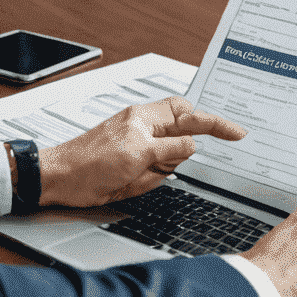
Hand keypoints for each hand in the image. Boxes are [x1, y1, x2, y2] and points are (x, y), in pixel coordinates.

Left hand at [38, 98, 246, 207]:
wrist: (60, 182)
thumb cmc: (89, 162)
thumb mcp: (138, 153)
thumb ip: (171, 148)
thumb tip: (193, 146)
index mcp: (147, 118)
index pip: (189, 114)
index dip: (214, 123)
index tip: (236, 133)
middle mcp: (145, 131)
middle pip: (181, 137)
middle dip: (177, 154)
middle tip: (162, 164)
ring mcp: (140, 150)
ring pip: (170, 161)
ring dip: (157, 172)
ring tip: (130, 175)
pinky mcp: (134, 170)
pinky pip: (155, 176)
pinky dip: (149, 181)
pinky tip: (129, 182)